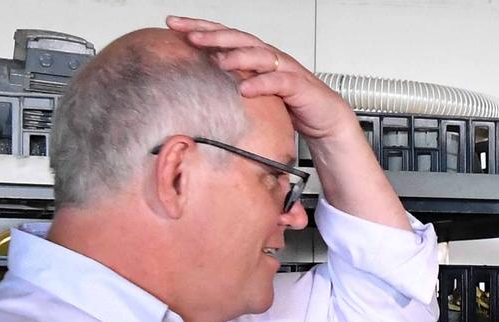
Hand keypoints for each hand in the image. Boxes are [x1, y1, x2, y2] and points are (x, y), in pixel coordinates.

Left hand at [166, 16, 356, 140]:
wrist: (326, 120)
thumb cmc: (290, 106)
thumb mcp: (253, 96)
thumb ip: (230, 87)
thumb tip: (194, 89)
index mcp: (255, 56)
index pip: (224, 36)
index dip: (199, 28)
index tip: (172, 24)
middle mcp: (269, 57)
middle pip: (238, 38)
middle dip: (213, 35)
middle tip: (189, 35)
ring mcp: (285, 69)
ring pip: (259, 54)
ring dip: (237, 56)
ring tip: (217, 60)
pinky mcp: (300, 86)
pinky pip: (280, 81)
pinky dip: (262, 83)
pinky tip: (246, 88)